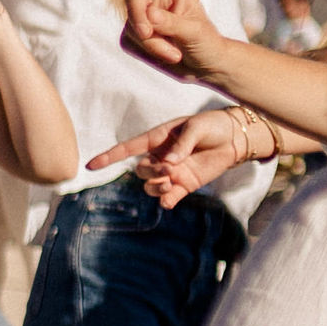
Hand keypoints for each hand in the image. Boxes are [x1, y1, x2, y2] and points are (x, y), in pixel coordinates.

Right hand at [91, 109, 257, 205]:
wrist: (236, 137)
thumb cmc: (213, 125)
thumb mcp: (197, 127)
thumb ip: (182, 143)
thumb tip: (170, 161)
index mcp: (157, 139)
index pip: (127, 149)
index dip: (108, 157)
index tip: (91, 165)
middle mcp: (160, 157)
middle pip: (140, 170)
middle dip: (150, 172)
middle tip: (169, 168)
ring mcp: (171, 172)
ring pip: (151, 185)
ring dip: (157, 186)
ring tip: (172, 181)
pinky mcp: (184, 184)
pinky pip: (168, 197)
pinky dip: (166, 200)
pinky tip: (170, 199)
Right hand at [115, 0, 229, 80]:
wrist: (205, 66)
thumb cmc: (207, 42)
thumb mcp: (196, 31)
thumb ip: (172, 22)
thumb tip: (149, 18)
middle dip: (140, 18)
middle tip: (151, 34)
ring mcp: (141, 16)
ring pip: (130, 25)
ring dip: (152, 43)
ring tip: (175, 52)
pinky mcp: (133, 36)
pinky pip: (129, 41)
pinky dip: (147, 52)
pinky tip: (166, 55)